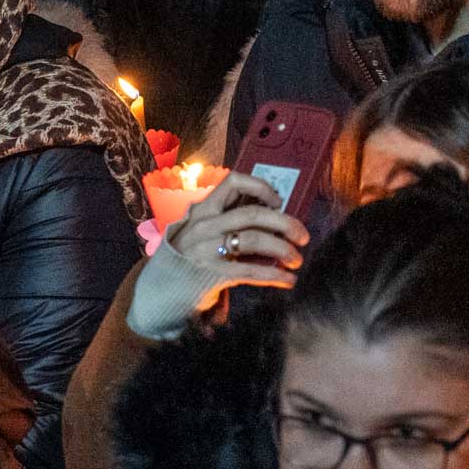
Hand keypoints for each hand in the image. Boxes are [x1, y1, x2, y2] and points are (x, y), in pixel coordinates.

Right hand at [168, 171, 308, 290]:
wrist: (166, 286)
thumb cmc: (193, 254)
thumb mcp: (203, 229)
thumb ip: (227, 218)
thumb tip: (274, 214)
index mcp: (204, 208)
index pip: (234, 182)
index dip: (261, 187)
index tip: (278, 201)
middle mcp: (204, 224)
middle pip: (253, 214)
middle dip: (286, 224)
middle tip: (302, 236)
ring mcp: (206, 248)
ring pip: (254, 239)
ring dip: (284, 249)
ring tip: (296, 259)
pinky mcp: (212, 272)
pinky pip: (251, 271)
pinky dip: (275, 275)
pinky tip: (288, 279)